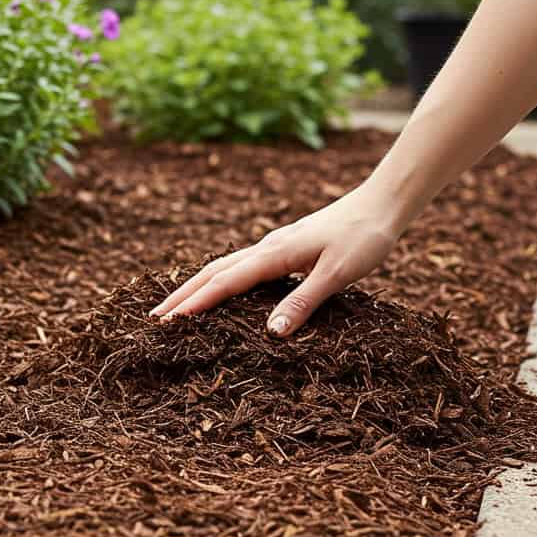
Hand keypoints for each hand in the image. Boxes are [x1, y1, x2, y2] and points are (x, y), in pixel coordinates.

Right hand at [150, 184, 403, 335]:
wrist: (383, 203)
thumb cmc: (365, 238)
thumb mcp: (338, 274)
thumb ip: (303, 301)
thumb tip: (270, 333)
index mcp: (274, 254)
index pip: (225, 283)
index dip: (194, 304)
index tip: (167, 323)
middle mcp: (267, 248)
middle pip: (212, 271)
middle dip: (182, 294)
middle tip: (153, 318)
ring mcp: (274, 245)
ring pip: (223, 266)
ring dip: (195, 285)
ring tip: (174, 305)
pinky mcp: (284, 247)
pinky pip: (239, 265)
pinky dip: (217, 278)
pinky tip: (219, 288)